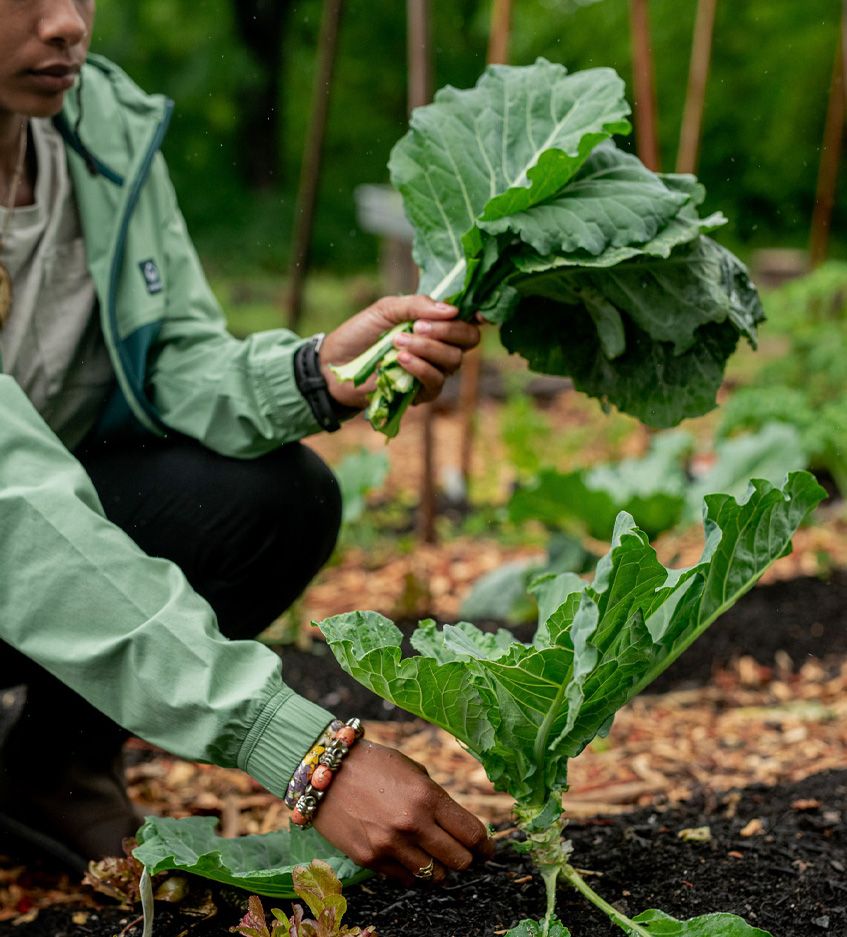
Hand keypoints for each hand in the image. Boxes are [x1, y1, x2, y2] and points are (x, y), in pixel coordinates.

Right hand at [312, 740, 492, 884]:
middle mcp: (412, 823)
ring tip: (435, 856)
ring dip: (440, 868)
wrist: (325, 772)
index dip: (486, 845)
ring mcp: (390, 845)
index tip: (488, 848)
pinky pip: (405, 879)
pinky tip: (408, 857)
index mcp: (428, 796)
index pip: (472, 833)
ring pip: (435, 876)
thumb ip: (436, 798)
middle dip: (466, 858)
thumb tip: (458, 824)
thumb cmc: (373, 764)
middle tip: (463, 853)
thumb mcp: (412, 771)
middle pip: (460, 860)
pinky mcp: (370, 859)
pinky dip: (412, 872)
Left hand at [319, 295, 480, 410]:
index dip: (475, 316)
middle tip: (418, 326)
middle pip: (468, 340)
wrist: (334, 364)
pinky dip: (420, 367)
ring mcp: (433, 371)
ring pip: (453, 360)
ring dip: (428, 348)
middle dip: (447, 331)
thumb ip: (417, 305)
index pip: (468, 320)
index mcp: (436, 324)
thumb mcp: (386, 309)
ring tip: (398, 342)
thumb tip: (452, 310)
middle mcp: (440, 347)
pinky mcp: (421, 393)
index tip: (470, 313)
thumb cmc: (360, 333)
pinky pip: (435, 381)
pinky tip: (400, 359)